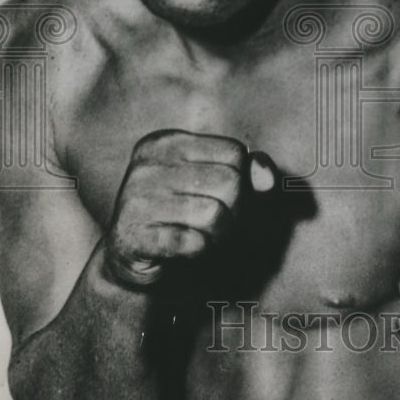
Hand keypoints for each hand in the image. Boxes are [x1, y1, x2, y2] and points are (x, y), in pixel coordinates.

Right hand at [103, 130, 274, 289]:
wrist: (131, 257)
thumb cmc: (180, 215)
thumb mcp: (211, 184)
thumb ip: (246, 172)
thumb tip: (267, 177)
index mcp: (167, 142)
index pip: (234, 152)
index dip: (243, 181)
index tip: (225, 198)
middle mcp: (148, 164)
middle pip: (229, 183)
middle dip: (236, 212)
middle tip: (218, 225)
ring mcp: (136, 199)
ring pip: (214, 215)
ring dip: (220, 235)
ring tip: (204, 237)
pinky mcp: (133, 235)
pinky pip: (191, 242)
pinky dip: (200, 251)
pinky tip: (187, 250)